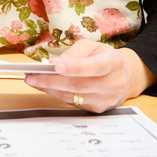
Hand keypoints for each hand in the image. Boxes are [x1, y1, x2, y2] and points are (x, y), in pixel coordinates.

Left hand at [23, 40, 156, 112]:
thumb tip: (54, 64)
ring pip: (74, 96)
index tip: (54, 66)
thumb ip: (73, 54)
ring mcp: (107, 99)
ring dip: (50, 89)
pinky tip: (46, 87)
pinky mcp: (99, 109)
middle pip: (79, 85)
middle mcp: (113, 83)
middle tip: (32, 76)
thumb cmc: (103, 57)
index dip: (74, 68)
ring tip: (34, 81)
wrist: (124, 75)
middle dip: (51, 81)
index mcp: (113, 63)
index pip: (94, 67)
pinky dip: (58, 94)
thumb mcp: (91, 47)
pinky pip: (74, 103)